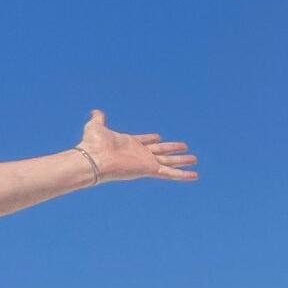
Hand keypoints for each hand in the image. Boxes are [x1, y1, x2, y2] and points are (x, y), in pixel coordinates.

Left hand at [78, 108, 197, 182]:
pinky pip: (169, 173)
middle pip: (160, 151)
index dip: (150, 139)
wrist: (93, 159)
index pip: (144, 141)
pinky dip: (182, 174)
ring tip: (194, 159)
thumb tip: (95, 112)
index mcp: (128, 143)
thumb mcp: (96, 127)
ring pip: (168, 161)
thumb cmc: (93, 145)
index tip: (158, 137)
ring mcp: (145, 162)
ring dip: (182, 161)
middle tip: (184, 148)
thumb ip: (98, 119)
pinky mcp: (149, 169)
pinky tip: (194, 175)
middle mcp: (138, 154)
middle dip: (172, 149)